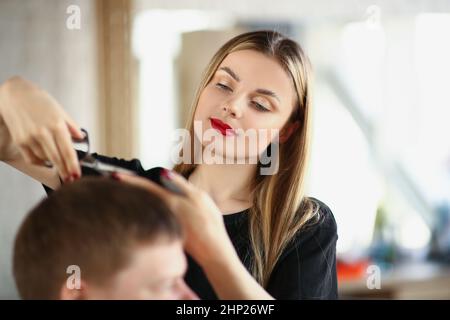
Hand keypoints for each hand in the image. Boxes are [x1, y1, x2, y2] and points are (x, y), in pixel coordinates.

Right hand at [0, 77, 83, 180]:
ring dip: (53, 164)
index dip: (73, 166)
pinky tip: (46, 160)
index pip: (68, 151)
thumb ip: (71, 126)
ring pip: (45, 159)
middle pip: (57, 159)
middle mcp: (43, 133)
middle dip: (65, 171)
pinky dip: (40, 162)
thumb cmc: (39, 101)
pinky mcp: (20, 141)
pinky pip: (32, 158)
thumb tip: (81, 138)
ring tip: (59, 165)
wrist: (15, 94)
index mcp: (56, 125)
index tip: (77, 175)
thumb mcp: (60, 110)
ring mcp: (30, 138)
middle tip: (71, 178)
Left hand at [114, 170, 234, 265]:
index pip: (144, 187)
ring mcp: (164, 223)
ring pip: (147, 207)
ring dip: (136, 200)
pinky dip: (147, 210)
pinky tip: (146, 209)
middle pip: (141, 198)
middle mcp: (162, 213)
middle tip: (114, 181)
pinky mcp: (167, 230)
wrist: (212, 251)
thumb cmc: (209, 224)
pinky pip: (153, 216)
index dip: (129, 180)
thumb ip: (180, 185)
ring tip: (127, 193)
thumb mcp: (199, 197)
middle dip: (128, 190)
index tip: (113, 175)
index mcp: (169, 202)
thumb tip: (163, 172)